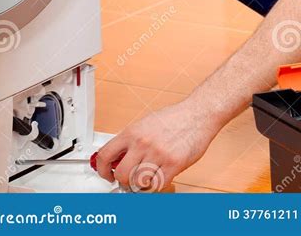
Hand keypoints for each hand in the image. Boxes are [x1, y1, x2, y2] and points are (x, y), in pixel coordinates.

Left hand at [94, 98, 222, 190]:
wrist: (197, 114)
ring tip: (147, 177)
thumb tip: (117, 159)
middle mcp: (143, 143)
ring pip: (139, 183)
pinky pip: (158, 185)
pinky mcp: (173, 164)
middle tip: (128, 180)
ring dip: (141, 184)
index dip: (102, 169)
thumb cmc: (174, 118)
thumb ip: (131, 141)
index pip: (105, 155)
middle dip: (123, 181)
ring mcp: (158, 154)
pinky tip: (159, 176)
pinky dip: (157, 184)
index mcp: (133, 132)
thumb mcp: (146, 123)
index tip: (106, 174)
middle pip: (121, 175)